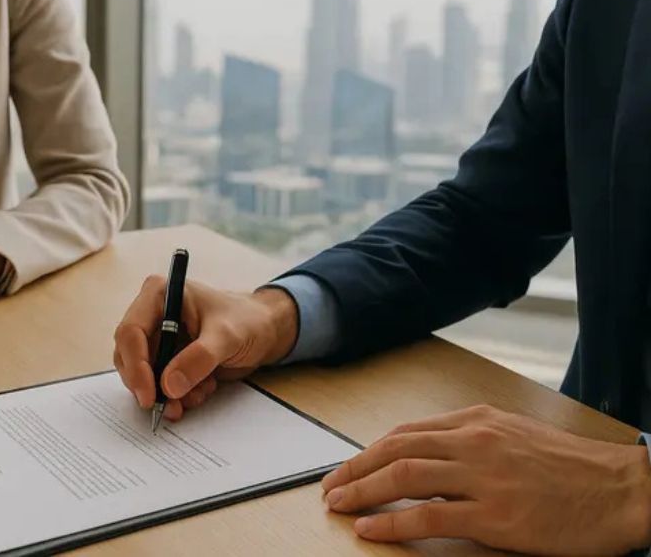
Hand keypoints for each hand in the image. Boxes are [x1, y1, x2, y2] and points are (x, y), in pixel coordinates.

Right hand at [113, 277, 297, 422]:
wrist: (265, 332)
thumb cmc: (247, 320)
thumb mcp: (226, 337)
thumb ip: (199, 358)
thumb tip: (169, 385)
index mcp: (159, 295)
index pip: (131, 331)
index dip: (136, 365)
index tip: (149, 394)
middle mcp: (153, 315)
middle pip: (130, 356)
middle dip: (149, 385)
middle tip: (169, 407)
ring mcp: (160, 338)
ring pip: (144, 375)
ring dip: (166, 393)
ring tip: (198, 394)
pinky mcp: (169, 358)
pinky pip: (160, 384)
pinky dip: (178, 395)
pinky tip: (202, 390)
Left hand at [321, 404, 650, 554]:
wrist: (622, 489)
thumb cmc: (570, 468)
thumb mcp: (513, 437)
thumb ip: (467, 443)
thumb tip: (422, 461)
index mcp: (476, 421)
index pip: (405, 433)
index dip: (368, 452)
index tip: (346, 468)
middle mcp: (474, 441)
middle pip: (395, 450)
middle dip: (354, 469)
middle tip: (329, 488)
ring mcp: (483, 477)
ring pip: (404, 476)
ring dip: (362, 491)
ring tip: (339, 506)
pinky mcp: (495, 515)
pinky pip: (429, 515)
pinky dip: (392, 521)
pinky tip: (370, 528)